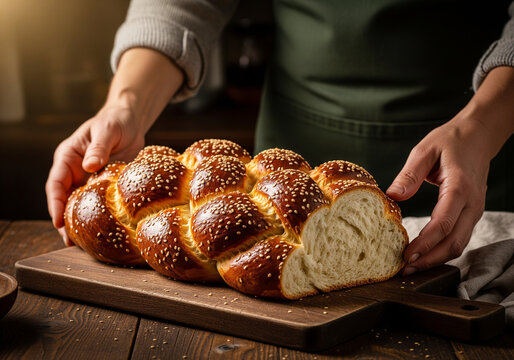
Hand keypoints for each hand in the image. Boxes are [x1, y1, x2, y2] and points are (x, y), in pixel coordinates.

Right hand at [45, 48, 185, 245]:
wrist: (130, 121)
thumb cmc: (115, 121)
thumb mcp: (106, 131)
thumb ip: (98, 148)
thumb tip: (89, 166)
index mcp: (68, 157)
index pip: (56, 183)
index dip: (55, 203)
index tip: (58, 220)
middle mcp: (75, 170)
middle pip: (65, 199)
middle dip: (65, 220)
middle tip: (69, 241)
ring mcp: (89, 179)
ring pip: (80, 204)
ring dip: (80, 222)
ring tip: (83, 244)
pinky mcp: (104, 183)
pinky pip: (98, 202)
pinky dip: (98, 216)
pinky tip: (104, 229)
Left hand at [386, 116, 489, 274]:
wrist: (478, 136)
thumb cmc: (450, 141)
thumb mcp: (425, 150)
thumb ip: (409, 174)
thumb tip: (393, 195)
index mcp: (459, 187)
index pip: (443, 223)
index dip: (424, 244)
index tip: (406, 256)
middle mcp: (472, 203)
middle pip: (453, 242)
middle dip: (429, 260)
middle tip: (404, 269)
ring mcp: (475, 210)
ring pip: (459, 245)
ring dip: (435, 259)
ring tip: (411, 267)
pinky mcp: (471, 214)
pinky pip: (459, 238)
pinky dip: (442, 251)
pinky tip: (425, 255)